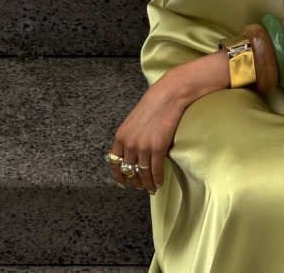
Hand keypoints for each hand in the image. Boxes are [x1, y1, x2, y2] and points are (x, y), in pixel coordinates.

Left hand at [107, 64, 192, 193]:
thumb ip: (132, 135)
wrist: (169, 94)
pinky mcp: (157, 147)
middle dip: (135, 182)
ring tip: (151, 188)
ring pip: (142, 173)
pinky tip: (159, 182)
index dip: (118, 176)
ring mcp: (143, 146)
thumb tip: (135, 150)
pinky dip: (157, 179)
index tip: (123, 183)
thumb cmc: (155, 103)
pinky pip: (156, 170)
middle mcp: (129, 143)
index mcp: (121, 135)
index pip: (114, 162)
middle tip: (141, 187)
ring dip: (147, 184)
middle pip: (129, 171)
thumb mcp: (135, 119)